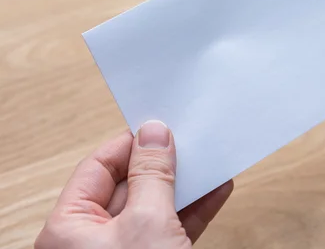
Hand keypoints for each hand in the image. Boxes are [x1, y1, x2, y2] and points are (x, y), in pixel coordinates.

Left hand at [35, 121, 232, 248]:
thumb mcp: (147, 223)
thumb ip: (153, 175)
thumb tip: (154, 134)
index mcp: (69, 228)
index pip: (98, 168)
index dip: (130, 143)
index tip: (160, 125)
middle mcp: (92, 240)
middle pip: (129, 186)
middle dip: (163, 164)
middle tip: (189, 139)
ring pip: (155, 207)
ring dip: (185, 185)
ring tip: (210, 160)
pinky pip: (172, 228)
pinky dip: (195, 210)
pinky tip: (217, 190)